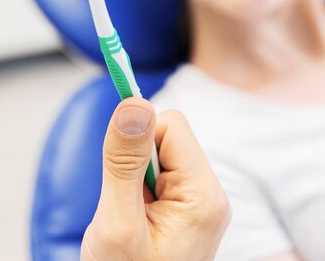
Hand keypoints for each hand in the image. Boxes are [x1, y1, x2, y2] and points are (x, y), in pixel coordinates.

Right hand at [81, 97, 230, 260]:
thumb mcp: (117, 223)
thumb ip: (124, 161)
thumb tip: (133, 102)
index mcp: (203, 195)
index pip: (170, 125)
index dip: (136, 137)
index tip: (115, 164)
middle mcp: (209, 194)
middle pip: (166, 136)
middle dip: (134, 161)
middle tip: (125, 205)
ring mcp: (200, 202)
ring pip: (159, 154)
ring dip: (134, 178)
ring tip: (129, 217)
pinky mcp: (187, 208)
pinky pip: (159, 174)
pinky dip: (138, 189)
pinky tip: (135, 218)